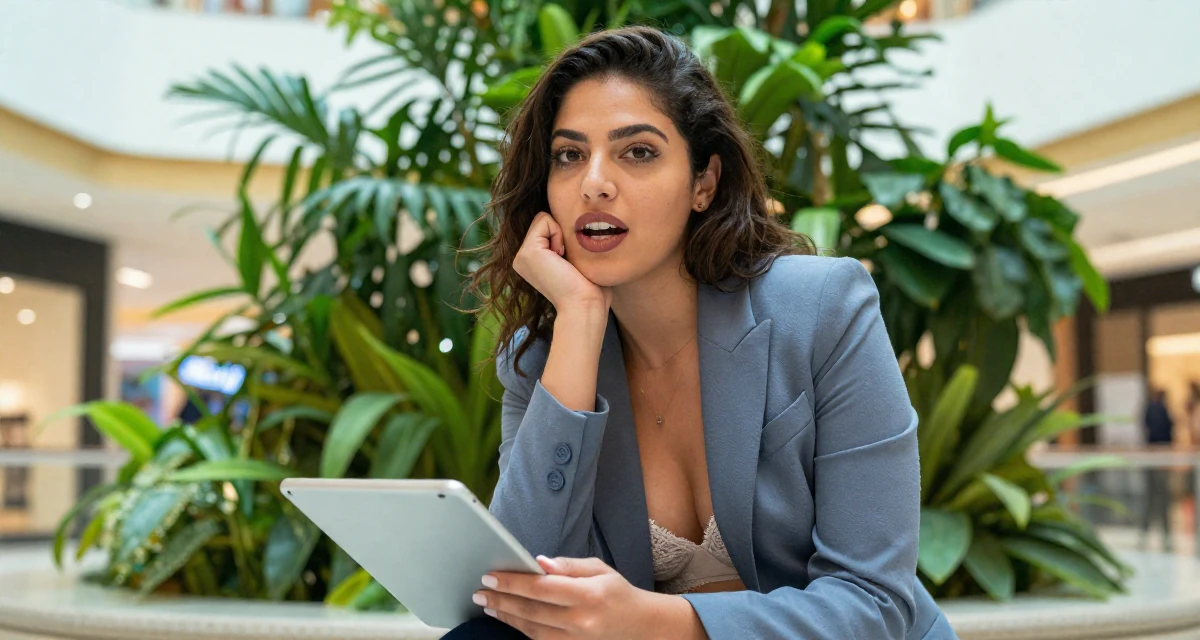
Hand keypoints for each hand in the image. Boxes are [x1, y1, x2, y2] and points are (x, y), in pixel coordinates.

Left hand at [475, 556, 681, 638]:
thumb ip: (568, 566)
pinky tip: (508, 617)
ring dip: (507, 617)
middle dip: (502, 600)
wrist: (640, 627)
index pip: (542, 588)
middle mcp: (581, 622)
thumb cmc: (617, 593)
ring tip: (488, 604)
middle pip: (532, 611)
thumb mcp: (599, 569)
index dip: (513, 582)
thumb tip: (539, 562)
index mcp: (589, 596)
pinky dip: (521, 629)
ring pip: (532, 630)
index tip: (491, 575)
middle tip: (480, 591)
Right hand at [513, 212, 611, 314]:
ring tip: (564, 260)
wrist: (584, 304)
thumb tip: (574, 221)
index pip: (544, 226)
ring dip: (560, 234)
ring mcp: (522, 256)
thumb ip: (564, 241)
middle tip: (566, 261)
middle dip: (560, 233)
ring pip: (543, 218)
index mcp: (532, 260)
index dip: (561, 235)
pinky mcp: (528, 252)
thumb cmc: (589, 287)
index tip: (568, 260)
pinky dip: (558, 233)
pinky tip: (561, 256)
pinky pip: (544, 220)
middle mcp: (522, 258)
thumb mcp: (573, 258)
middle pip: (543, 221)